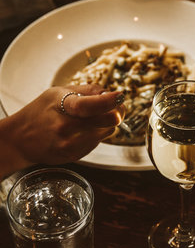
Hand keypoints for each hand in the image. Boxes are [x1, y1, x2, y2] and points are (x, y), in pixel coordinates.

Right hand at [1, 84, 124, 176]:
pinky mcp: (75, 156)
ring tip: (90, 118)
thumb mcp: (58, 92)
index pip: (89, 105)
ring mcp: (71, 144)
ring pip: (107, 131)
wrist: (21, 139)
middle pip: (108, 121)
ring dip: (106, 123)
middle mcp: (66, 127)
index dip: (108, 101)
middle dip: (117, 112)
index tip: (120, 96)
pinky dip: (97, 134)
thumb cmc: (41, 111)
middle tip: (117, 106)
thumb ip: (86, 91)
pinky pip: (98, 142)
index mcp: (62, 107)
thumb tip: (111, 93)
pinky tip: (82, 130)